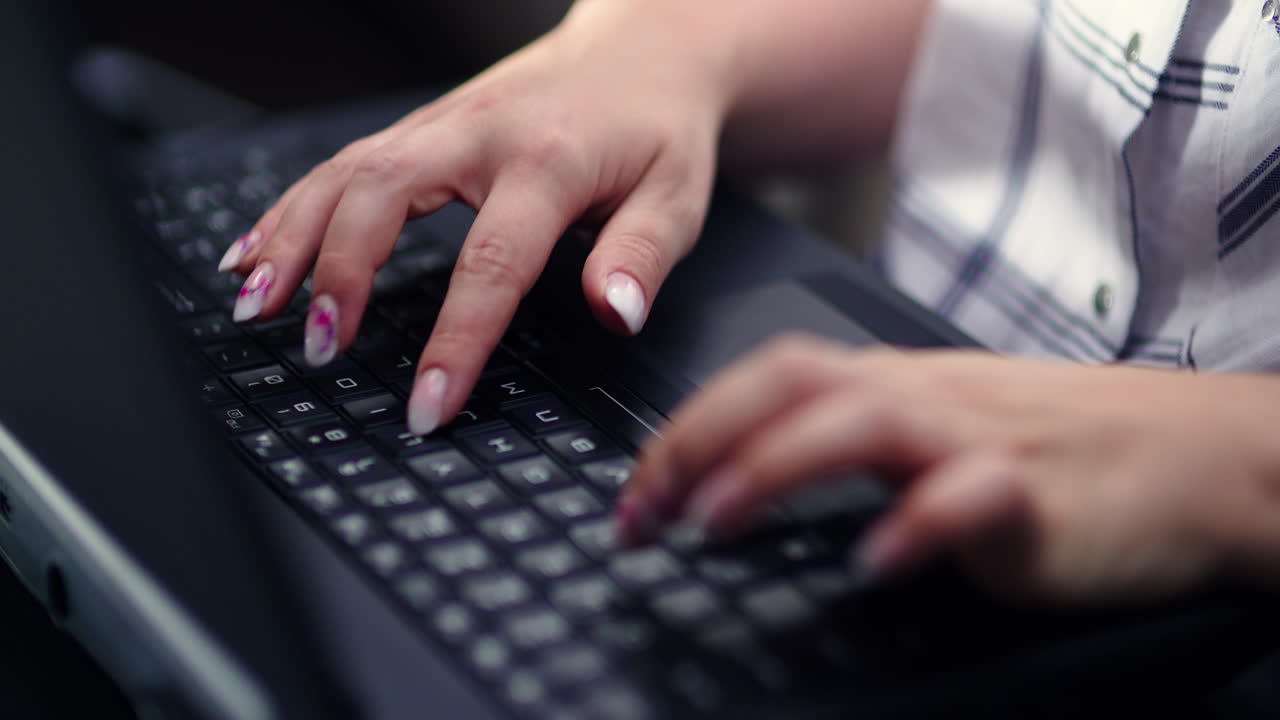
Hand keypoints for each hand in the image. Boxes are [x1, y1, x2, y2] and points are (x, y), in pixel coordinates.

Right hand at [218, 1, 732, 433]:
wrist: (644, 50)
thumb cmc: (660, 129)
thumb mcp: (679, 195)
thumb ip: (642, 255)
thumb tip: (612, 313)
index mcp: (549, 160)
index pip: (491, 262)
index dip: (455, 339)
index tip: (427, 405)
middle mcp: (480, 133)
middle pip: (382, 193)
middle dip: (337, 273)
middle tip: (317, 349)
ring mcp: (443, 124)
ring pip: (345, 172)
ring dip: (290, 238)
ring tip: (251, 307)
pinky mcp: (423, 127)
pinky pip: (342, 164)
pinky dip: (291, 208)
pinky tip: (253, 251)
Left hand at [617, 335, 1279, 602]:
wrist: (1189, 453)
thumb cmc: (1055, 443)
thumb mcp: (933, 427)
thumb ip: (845, 442)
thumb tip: (739, 478)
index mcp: (888, 382)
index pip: (763, 380)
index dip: (684, 430)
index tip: (633, 496)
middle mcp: (920, 396)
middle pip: (791, 385)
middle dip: (700, 439)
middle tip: (644, 509)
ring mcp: (977, 437)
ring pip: (863, 423)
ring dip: (777, 466)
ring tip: (715, 519)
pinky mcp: (1038, 493)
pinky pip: (973, 496)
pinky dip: (917, 523)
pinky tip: (874, 561)